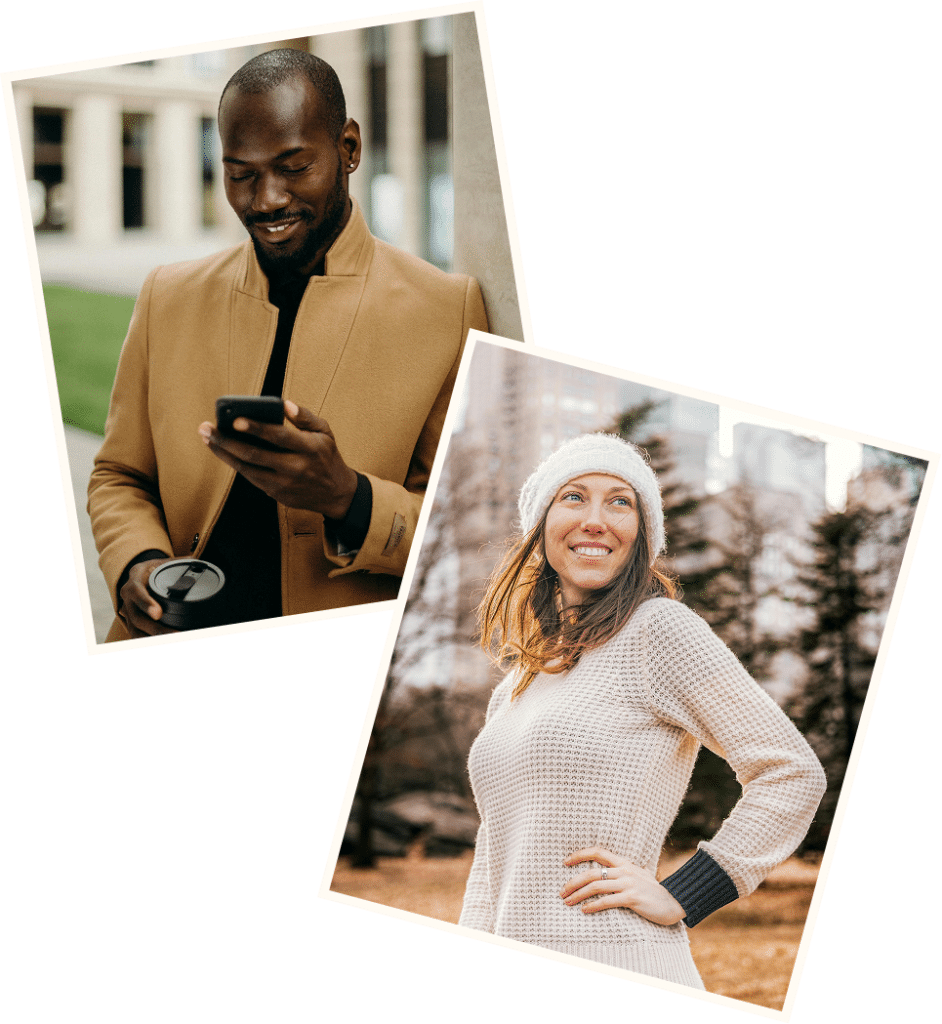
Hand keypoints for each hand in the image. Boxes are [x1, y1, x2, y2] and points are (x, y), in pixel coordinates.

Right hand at [118, 556, 180, 637]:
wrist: (138, 577)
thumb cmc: (153, 570)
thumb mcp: (162, 562)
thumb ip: (180, 563)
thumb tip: (200, 562)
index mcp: (134, 581)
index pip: (137, 592)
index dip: (146, 603)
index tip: (158, 613)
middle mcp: (127, 600)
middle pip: (137, 618)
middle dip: (156, 629)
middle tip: (175, 634)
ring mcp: (128, 614)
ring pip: (136, 632)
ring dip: (154, 638)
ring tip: (175, 638)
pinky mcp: (132, 626)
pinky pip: (138, 637)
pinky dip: (150, 641)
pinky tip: (164, 641)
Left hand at [198, 400, 358, 520]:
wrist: (336, 494)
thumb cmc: (327, 457)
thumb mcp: (325, 432)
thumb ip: (305, 417)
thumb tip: (285, 404)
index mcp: (309, 449)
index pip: (279, 437)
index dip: (257, 428)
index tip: (235, 420)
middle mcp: (295, 468)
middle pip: (255, 455)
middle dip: (227, 441)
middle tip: (206, 428)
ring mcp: (284, 484)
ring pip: (247, 469)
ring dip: (224, 453)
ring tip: (208, 438)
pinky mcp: (276, 494)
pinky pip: (251, 477)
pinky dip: (235, 463)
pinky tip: (223, 451)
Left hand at [560, 847, 685, 925]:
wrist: (675, 902)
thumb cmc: (653, 891)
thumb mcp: (637, 875)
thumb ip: (622, 873)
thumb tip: (604, 874)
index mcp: (624, 863)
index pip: (598, 852)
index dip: (579, 854)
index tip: (565, 861)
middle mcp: (624, 871)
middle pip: (591, 873)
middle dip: (573, 882)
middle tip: (561, 891)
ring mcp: (628, 884)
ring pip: (596, 886)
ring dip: (578, 894)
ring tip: (568, 901)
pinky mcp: (632, 898)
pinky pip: (607, 901)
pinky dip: (593, 905)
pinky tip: (584, 910)